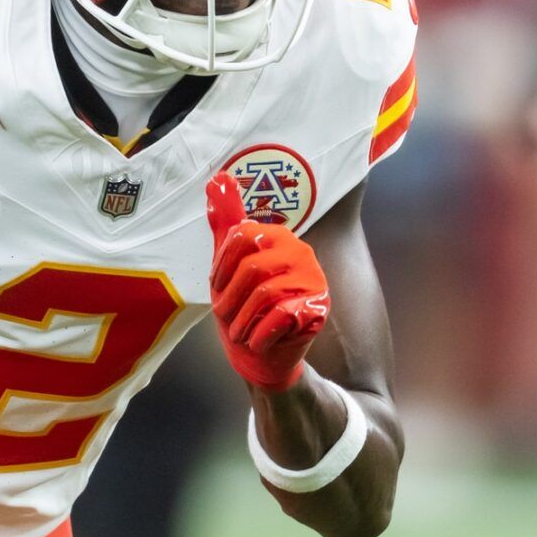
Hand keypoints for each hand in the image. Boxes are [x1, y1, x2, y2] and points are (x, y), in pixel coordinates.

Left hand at [206, 172, 329, 390]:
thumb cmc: (244, 307)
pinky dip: (259, 335)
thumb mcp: (227, 264)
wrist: (263, 356)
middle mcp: (300, 252)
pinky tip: (257, 341)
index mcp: (278, 236)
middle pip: (252, 268)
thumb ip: (226, 221)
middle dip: (230, 298)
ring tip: (240, 332)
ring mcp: (313, 280)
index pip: (242, 237)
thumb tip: (217, 179)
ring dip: (242, 320)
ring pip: (264, 294)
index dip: (221, 266)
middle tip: (225, 316)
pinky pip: (280, 316)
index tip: (217, 287)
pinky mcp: (318, 308)